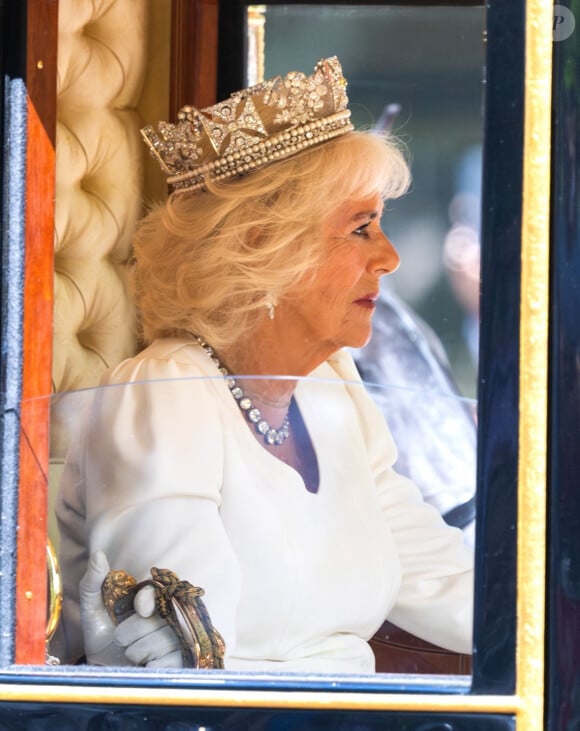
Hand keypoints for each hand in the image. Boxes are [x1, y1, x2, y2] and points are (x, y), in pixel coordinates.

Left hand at [80, 551, 182, 667]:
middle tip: (121, 639)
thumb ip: (94, 582)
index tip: (139, 609)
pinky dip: (151, 667)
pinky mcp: (182, 662)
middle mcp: (171, 615)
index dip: (150, 599)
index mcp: (152, 599)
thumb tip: (99, 555)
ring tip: (131, 654)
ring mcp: (179, 639)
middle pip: (160, 618)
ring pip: (164, 641)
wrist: (104, 670)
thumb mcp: (93, 609)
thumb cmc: (102, 636)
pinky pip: (170, 662)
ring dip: (139, 651)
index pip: (159, 591)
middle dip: (133, 632)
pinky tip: (143, 667)